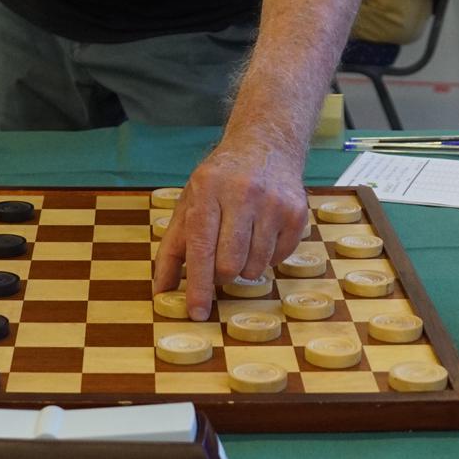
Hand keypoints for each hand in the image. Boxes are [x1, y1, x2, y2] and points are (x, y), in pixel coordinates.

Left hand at [151, 139, 309, 320]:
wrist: (266, 146)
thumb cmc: (220, 180)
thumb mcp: (189, 202)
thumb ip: (172, 247)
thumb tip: (161, 290)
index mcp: (208, 190)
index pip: (201, 247)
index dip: (198, 285)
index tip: (197, 313)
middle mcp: (242, 193)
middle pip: (229, 264)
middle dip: (221, 275)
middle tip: (219, 264)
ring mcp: (273, 203)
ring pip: (255, 267)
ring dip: (244, 267)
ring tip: (241, 240)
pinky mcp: (296, 213)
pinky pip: (278, 260)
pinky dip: (266, 257)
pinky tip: (262, 233)